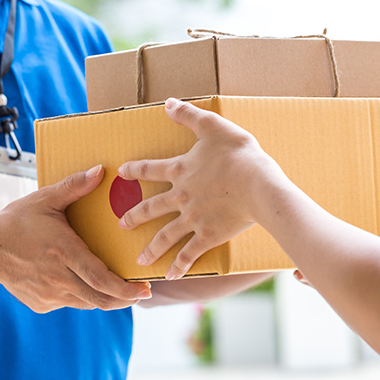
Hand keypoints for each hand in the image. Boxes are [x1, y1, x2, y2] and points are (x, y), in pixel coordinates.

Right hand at [0, 165, 151, 312]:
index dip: (125, 289)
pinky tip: (83, 282)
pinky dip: (81, 295)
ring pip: (87, 303)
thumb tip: (101, 170)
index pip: (101, 279)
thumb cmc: (16, 221)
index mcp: (64, 253)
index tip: (144, 290)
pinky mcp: (41, 304)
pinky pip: (69, 302)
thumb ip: (74, 186)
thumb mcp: (45, 199)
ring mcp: (49, 294)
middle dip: (124, 299)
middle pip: (100, 299)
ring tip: (119, 288)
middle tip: (141, 293)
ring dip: (105, 298)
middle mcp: (58, 278)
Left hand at [117, 98, 288, 279]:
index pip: (149, 169)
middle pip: (151, 208)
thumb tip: (167, 103)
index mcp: (180, 170)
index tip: (121, 173)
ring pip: (165, 235)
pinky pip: (189, 254)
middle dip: (135, 217)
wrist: (258, 186)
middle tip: (122, 225)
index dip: (134, 170)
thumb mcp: (213, 126)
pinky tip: (170, 276)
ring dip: (151, 248)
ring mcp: (193, 219)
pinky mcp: (208, 236)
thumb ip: (189, 115)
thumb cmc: (239, 154)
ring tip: (140, 260)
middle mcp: (180, 196)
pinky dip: (180, 266)